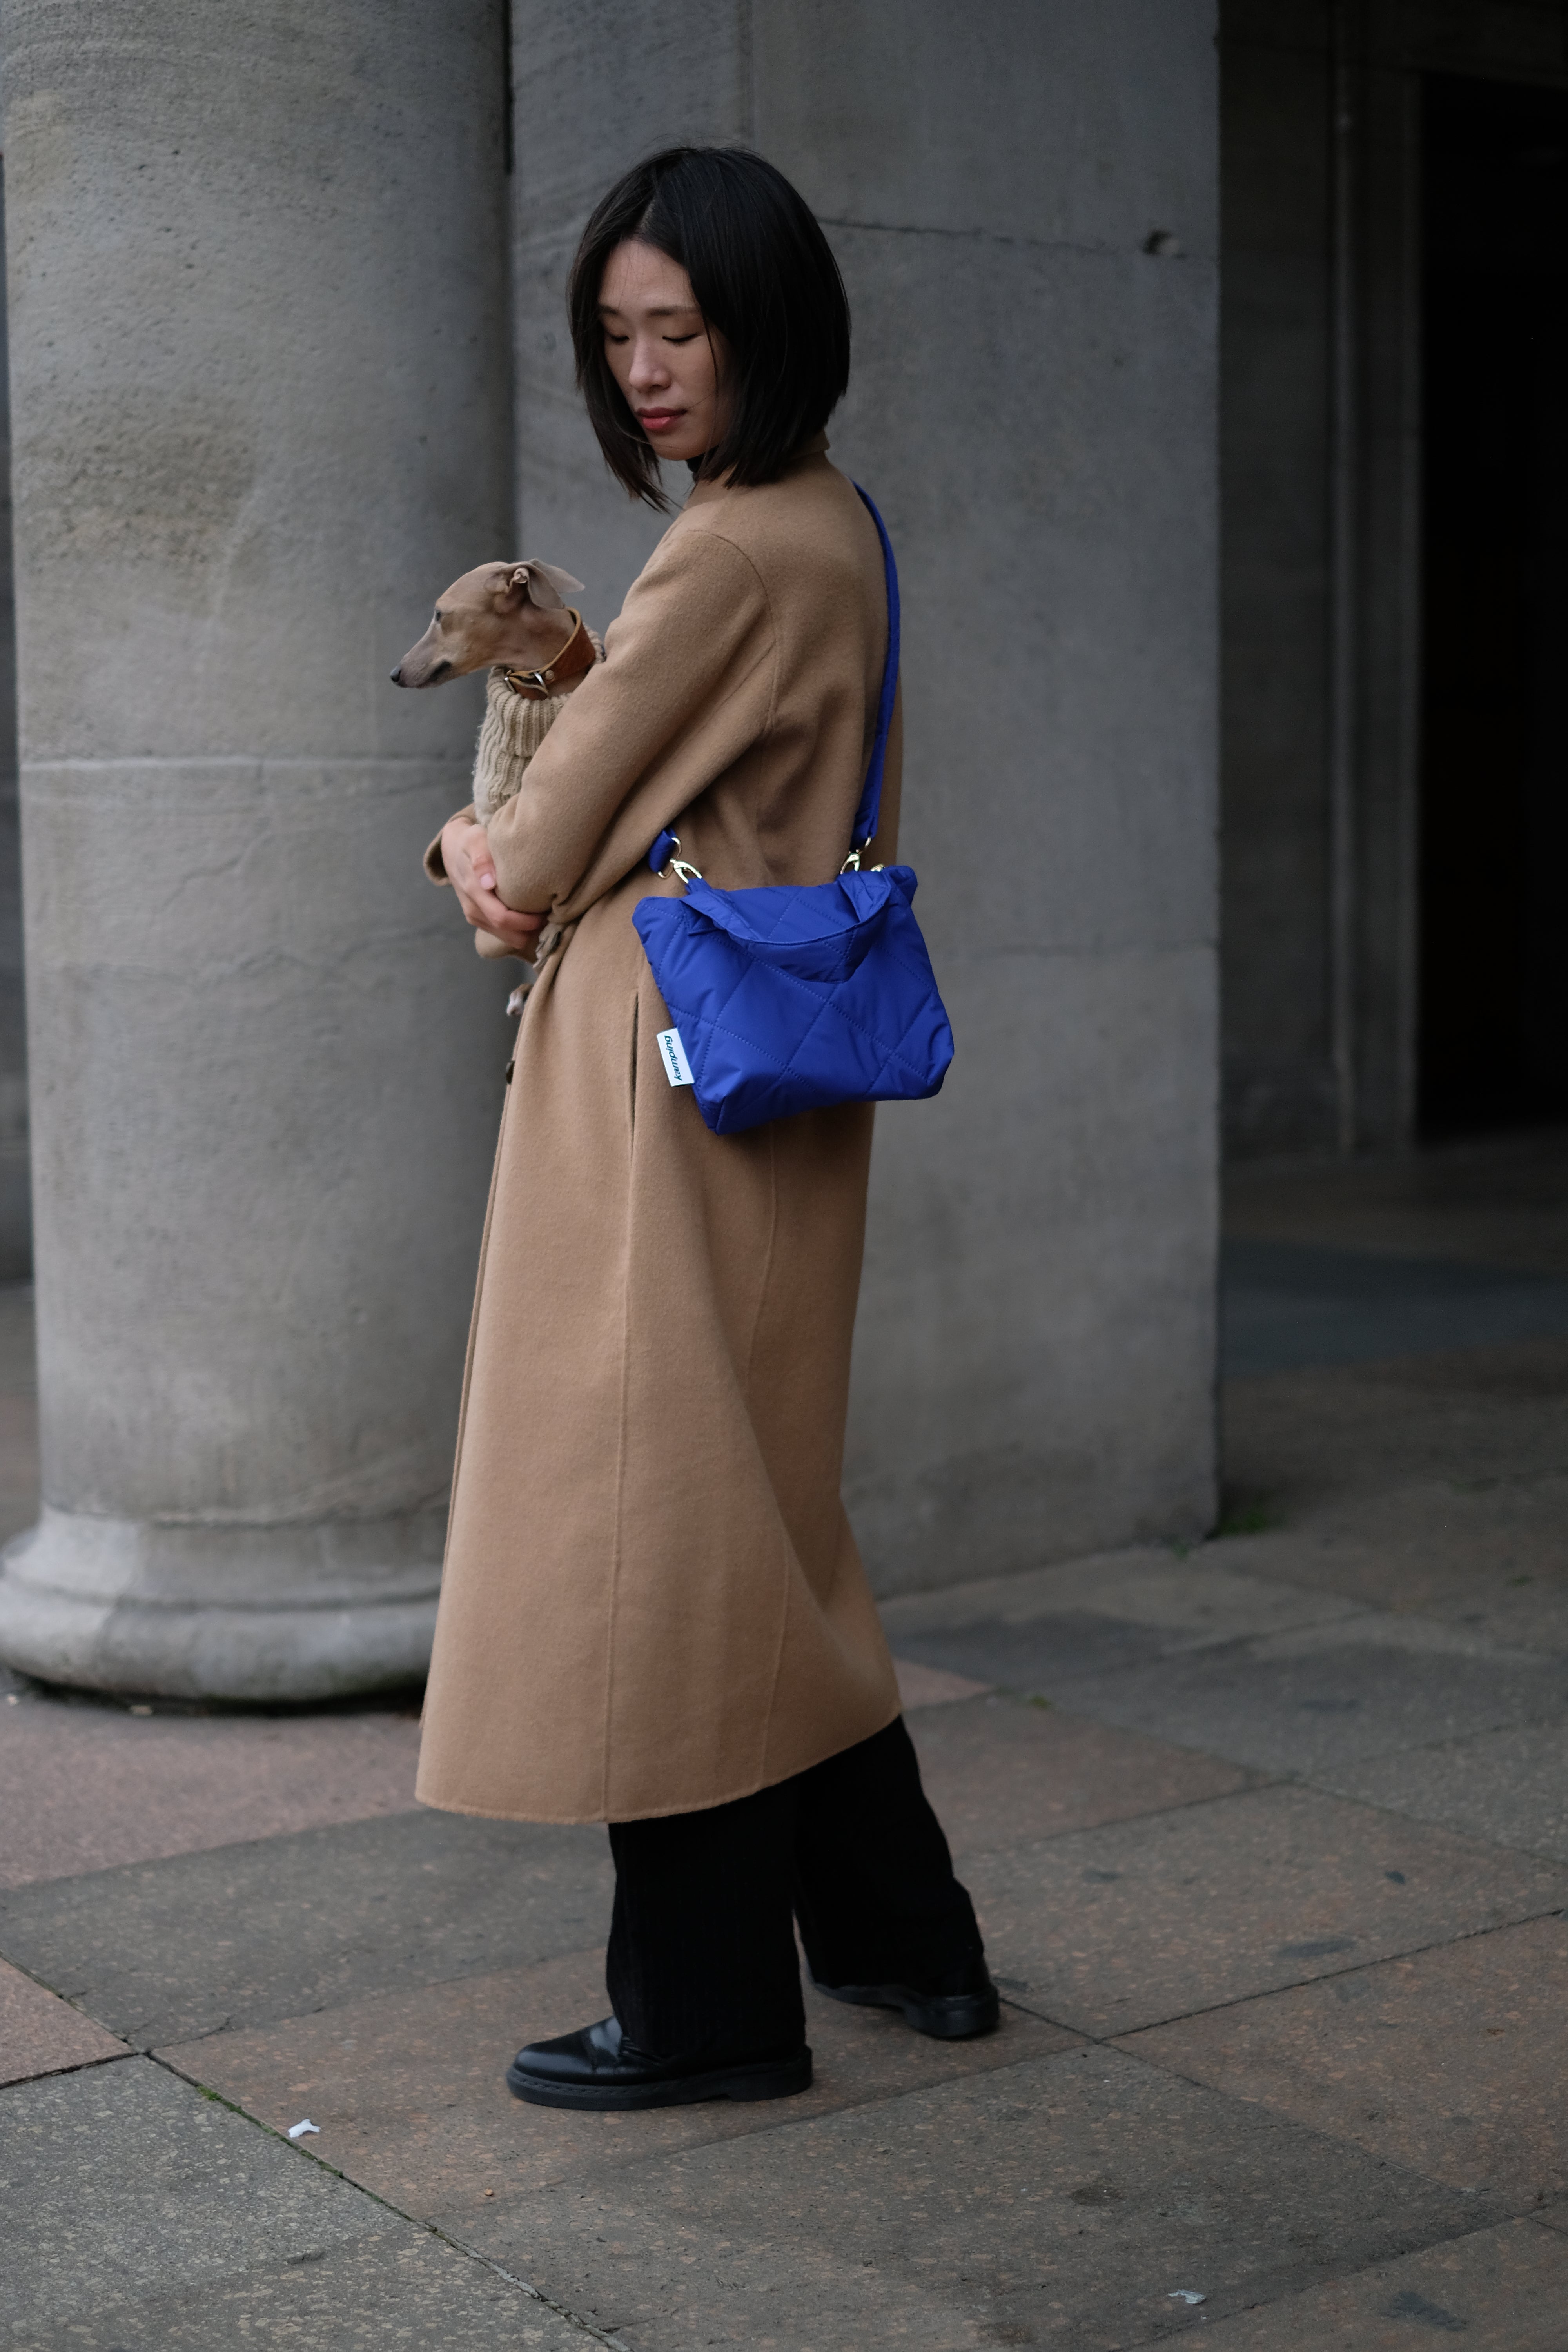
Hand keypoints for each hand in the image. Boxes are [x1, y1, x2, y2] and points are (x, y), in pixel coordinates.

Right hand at [440, 818, 547, 952]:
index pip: (502, 918)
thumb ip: (481, 860)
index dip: (526, 922)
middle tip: (551, 919)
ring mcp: (475, 917)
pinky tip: (531, 918)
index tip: (546, 913)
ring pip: (506, 937)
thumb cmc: (469, 842)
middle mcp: (473, 910)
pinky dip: (518, 931)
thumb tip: (489, 883)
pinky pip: (501, 933)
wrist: (452, 849)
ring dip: (525, 933)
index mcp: (474, 892)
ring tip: (544, 918)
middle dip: (530, 931)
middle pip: (507, 934)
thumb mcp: (474, 841)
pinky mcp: (478, 919)